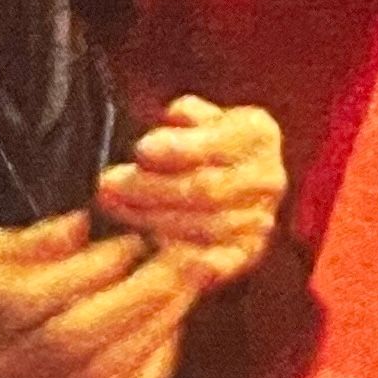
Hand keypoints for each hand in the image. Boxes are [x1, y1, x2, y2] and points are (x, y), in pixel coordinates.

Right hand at [0, 213, 210, 377]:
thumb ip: (35, 239)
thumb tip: (80, 224)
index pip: (34, 297)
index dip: (90, 269)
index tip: (132, 239)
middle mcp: (7, 365)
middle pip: (74, 338)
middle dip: (136, 295)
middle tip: (180, 256)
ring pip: (105, 368)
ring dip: (158, 319)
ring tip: (191, 277)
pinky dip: (158, 358)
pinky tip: (174, 318)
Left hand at [94, 97, 285, 287]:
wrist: (230, 182)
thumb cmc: (203, 143)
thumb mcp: (196, 117)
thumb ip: (185, 115)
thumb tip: (171, 119)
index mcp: (259, 133)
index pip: (217, 143)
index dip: (178, 149)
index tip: (141, 149)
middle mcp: (268, 178)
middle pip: (205, 189)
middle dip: (151, 187)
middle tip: (108, 183)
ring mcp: (260, 220)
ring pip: (202, 226)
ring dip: (149, 218)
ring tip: (111, 205)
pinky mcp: (245, 254)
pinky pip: (210, 261)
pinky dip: (177, 254)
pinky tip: (143, 240)